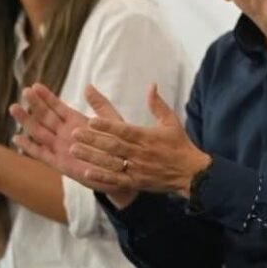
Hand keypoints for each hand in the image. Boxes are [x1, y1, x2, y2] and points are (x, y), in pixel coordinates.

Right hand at [9, 83, 133, 204]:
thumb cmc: (118, 144)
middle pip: (46, 116)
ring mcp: (61, 147)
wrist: (123, 169)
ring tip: (14, 107)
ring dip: (27, 121)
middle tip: (24, 91)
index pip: (58, 106)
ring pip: (40, 132)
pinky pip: (41, 153)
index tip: (35, 85)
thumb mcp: (111, 120)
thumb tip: (87, 86)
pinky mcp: (59, 163)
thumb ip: (100, 104)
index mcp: (77, 121)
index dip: (47, 97)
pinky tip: (17, 138)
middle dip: (35, 104)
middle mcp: (65, 133)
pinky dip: (29, 146)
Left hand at [69, 84, 209, 199]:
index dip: (107, 126)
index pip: (124, 131)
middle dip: (93, 140)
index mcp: (148, 137)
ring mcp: (138, 169)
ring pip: (111, 162)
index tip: (91, 121)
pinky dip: (102, 177)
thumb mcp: (171, 122)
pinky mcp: (137, 182)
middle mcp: (141, 153)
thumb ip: (158, 104)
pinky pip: (117, 180)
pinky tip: (87, 173)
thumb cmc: (180, 145)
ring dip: (92, 157)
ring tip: (74, 150)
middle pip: (113, 146)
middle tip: (74, 134)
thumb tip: (151, 85)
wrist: (192, 172)